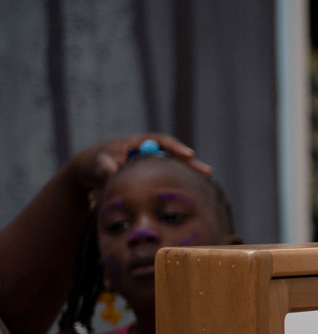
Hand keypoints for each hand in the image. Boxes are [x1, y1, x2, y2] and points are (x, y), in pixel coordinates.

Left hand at [65, 133, 211, 193]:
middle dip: (192, 163)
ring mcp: (152, 162)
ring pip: (174, 167)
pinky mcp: (152, 173)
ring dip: (189, 174)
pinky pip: (169, 176)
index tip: (189, 155)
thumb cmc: (95, 163)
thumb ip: (107, 168)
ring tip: (208, 182)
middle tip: (208, 172)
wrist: (93, 169)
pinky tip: (194, 192)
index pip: (161, 141)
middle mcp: (149, 150)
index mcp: (138, 143)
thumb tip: (115, 173)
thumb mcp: (98, 164)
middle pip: (174, 155)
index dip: (176, 148)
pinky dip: (180, 182)